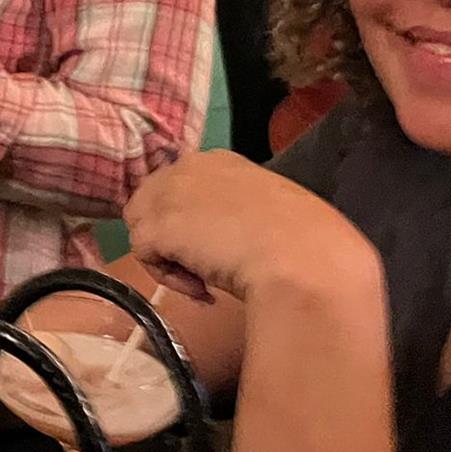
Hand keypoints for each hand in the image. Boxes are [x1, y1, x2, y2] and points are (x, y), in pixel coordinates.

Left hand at [123, 150, 376, 304]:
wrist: (304, 260)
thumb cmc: (307, 241)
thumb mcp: (274, 210)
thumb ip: (245, 211)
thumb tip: (238, 233)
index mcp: (219, 162)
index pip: (181, 188)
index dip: (192, 222)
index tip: (219, 248)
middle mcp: (187, 167)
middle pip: (152, 204)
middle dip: (172, 238)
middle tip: (206, 269)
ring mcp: (167, 194)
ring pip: (143, 228)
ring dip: (170, 259)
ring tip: (207, 282)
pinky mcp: (157, 226)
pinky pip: (144, 255)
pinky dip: (169, 278)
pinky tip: (204, 289)